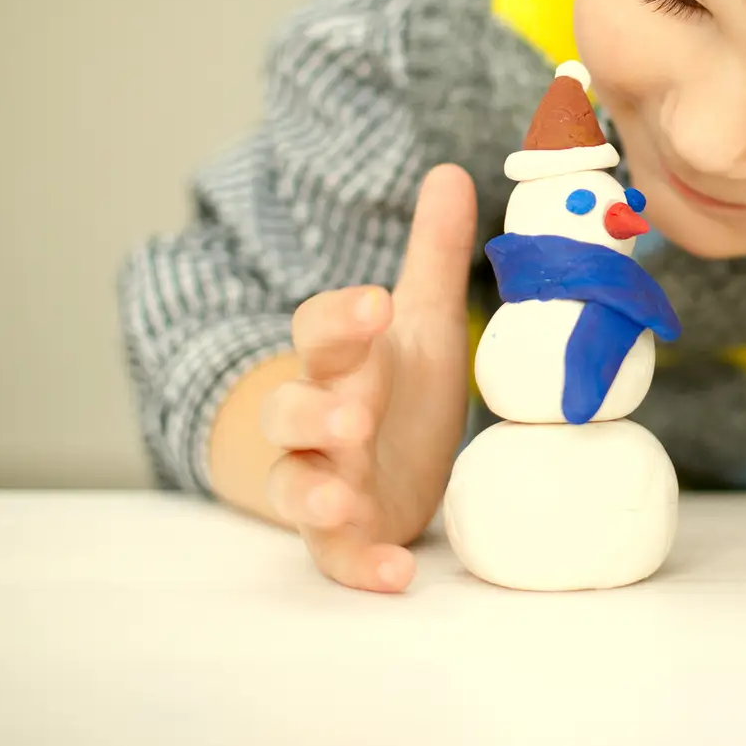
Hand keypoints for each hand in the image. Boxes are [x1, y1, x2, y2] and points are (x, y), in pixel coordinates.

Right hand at [260, 164, 477, 591]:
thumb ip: (433, 254)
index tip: (374, 304)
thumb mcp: (420, 321)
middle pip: (294, 409)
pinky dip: (360, 564)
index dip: (341, 318)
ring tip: (341, 497)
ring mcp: (321, 478)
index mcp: (341, 359)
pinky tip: (395, 574)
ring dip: (313, 491)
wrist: (365, 462)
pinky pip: (336, 555)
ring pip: (294, 483)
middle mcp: (318, 418)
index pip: (320, 330)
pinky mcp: (341, 533)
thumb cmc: (390, 382)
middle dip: (316, 410)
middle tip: (354, 411)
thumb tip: (451, 171)